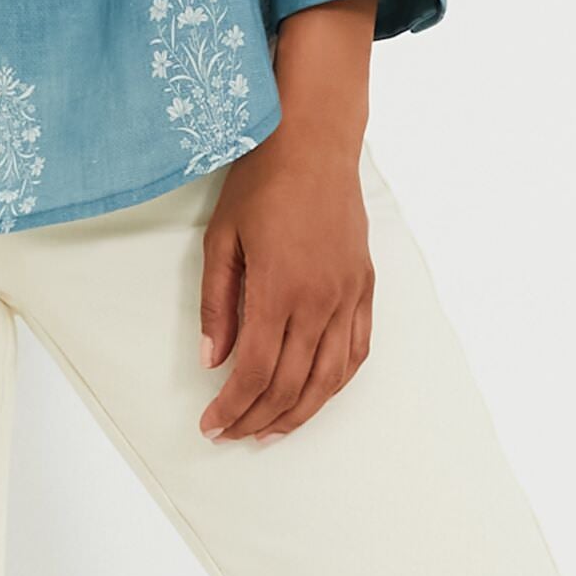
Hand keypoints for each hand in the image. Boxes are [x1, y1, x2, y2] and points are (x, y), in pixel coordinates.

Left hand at [197, 119, 375, 440]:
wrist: (313, 142)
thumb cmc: (261, 183)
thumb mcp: (221, 241)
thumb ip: (217, 305)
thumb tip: (213, 360)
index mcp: (279, 289)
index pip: (256, 371)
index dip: (232, 407)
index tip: (211, 425)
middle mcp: (320, 300)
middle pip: (292, 384)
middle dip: (258, 418)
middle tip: (232, 433)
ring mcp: (348, 295)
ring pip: (329, 378)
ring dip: (299, 412)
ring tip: (270, 430)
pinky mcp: (365, 287)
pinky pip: (356, 351)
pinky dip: (336, 382)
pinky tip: (316, 394)